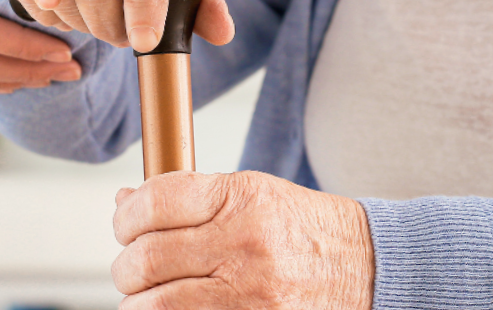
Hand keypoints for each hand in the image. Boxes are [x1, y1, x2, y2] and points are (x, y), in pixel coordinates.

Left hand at [111, 171, 374, 309]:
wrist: (367, 269)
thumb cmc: (305, 230)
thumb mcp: (253, 194)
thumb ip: (190, 197)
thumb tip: (125, 203)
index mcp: (243, 199)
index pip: (154, 203)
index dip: (126, 217)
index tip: (126, 224)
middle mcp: (245, 245)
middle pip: (145, 259)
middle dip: (128, 265)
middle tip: (135, 266)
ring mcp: (249, 295)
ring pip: (155, 305)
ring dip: (140, 301)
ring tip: (151, 294)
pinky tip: (174, 308)